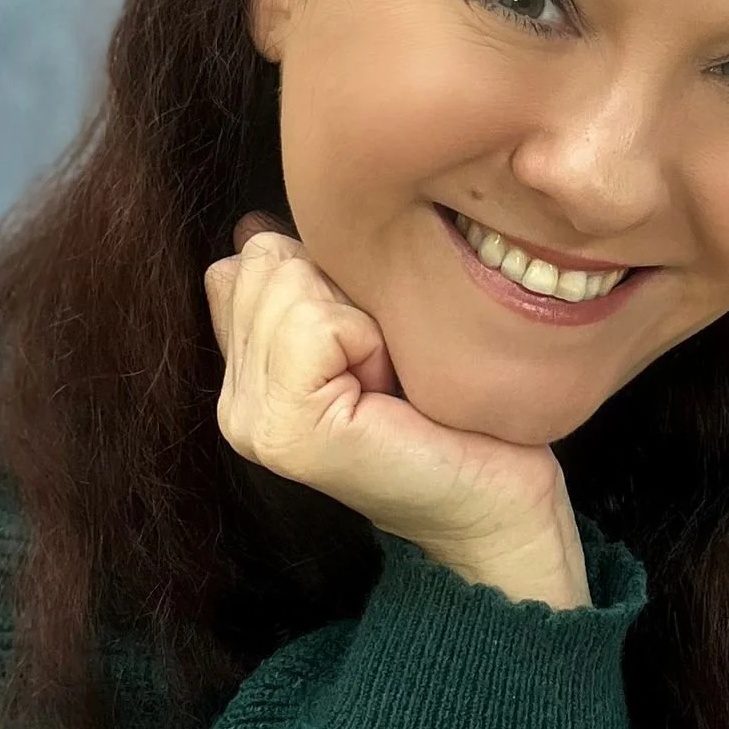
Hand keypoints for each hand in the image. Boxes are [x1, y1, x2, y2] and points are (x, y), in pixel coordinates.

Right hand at [203, 213, 580, 573]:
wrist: (495, 504)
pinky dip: (368, 341)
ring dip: (362, 319)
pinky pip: (314, 322)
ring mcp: (250, 421)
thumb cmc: (451, 415)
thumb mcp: (369, 332)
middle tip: (385, 368)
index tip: (373, 345)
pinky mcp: (284, 430)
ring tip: (389, 381)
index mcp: (244, 375)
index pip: (250, 258)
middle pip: (268, 260)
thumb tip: (252, 224)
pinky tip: (388, 391)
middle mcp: (233, 403)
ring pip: (289, 281)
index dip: (331, 279)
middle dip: (345, 293)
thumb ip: (303, 288)